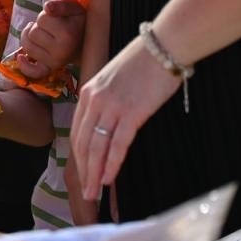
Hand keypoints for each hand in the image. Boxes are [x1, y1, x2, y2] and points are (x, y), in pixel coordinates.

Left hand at [19, 0, 85, 73]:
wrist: (87, 42)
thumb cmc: (78, 22)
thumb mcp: (74, 8)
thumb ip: (61, 4)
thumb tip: (47, 8)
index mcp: (68, 34)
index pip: (41, 19)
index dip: (45, 15)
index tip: (56, 18)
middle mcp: (61, 51)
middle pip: (32, 33)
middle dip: (38, 26)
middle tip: (50, 27)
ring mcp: (55, 62)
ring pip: (27, 46)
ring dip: (30, 38)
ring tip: (41, 34)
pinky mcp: (50, 68)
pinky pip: (33, 71)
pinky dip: (25, 65)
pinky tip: (21, 57)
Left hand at [72, 36, 180, 205]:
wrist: (163, 46)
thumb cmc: (144, 61)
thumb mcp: (114, 78)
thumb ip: (106, 98)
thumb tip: (107, 121)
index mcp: (89, 91)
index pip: (77, 130)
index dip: (79, 155)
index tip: (82, 172)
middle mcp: (95, 100)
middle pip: (83, 142)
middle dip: (84, 170)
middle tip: (86, 193)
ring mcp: (111, 106)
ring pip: (97, 147)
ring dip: (95, 173)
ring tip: (94, 193)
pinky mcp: (131, 112)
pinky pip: (117, 144)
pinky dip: (111, 164)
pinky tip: (109, 179)